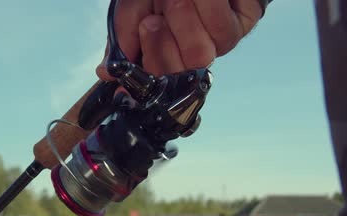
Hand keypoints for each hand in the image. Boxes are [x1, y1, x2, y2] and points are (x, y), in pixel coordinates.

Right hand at [96, 0, 263, 78]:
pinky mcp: (242, 25)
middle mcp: (190, 51)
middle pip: (177, 73)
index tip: (135, 43)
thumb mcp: (134, 5)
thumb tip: (105, 72)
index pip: (154, 77)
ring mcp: (217, 42)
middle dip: (161, 46)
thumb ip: (121, 34)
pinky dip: (208, 8)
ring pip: (199, 56)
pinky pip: (222, 32)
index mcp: (163, 50)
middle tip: (154, 19)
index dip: (144, 73)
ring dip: (184, 24)